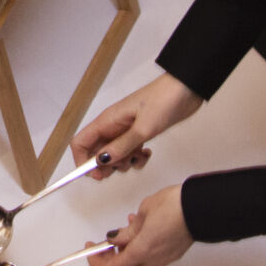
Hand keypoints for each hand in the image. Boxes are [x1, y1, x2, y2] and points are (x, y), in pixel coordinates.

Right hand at [71, 72, 201, 178]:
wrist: (185, 90)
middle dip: (105, 165)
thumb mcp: (142, 129)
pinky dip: (136, 158)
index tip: (96, 175)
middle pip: (95, 151)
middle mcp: (112, 126)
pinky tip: (146, 154)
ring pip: (113, 154)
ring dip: (123, 162)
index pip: (81, 142)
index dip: (83, 161)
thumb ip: (121, 147)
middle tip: (120, 168)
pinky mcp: (138, 133)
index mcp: (107, 121)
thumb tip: (100, 161)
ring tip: (138, 157)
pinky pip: (129, 152)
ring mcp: (125, 130)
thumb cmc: (163, 102)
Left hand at [88, 185, 192, 265]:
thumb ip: (128, 230)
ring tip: (121, 237)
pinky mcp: (172, 254)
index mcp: (142, 250)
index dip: (97, 262)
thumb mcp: (143, 211)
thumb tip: (116, 238)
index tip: (91, 251)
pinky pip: (150, 260)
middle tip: (104, 249)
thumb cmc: (175, 206)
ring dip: (125, 258)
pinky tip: (137, 232)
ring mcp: (164, 259)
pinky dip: (139, 251)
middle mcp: (153, 260)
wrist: (201, 207)